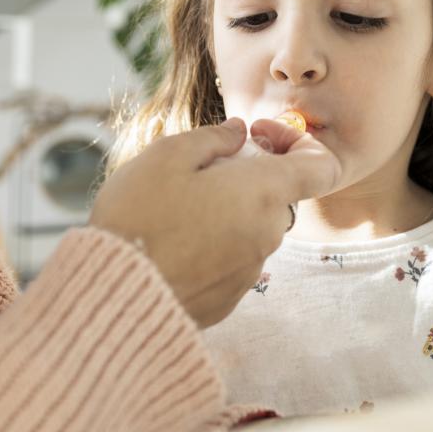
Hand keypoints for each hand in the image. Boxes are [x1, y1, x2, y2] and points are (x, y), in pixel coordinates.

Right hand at [89, 117, 341, 326]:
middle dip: (250, 175)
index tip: (257, 137)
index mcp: (263, 192)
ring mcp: (251, 271)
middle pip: (279, 195)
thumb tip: (238, 132)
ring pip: (254, 227)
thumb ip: (213, 138)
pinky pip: (234, 260)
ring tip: (178, 208)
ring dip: (229, 211)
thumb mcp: (167, 156)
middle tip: (201, 169)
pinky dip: (214, 245)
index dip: (299, 143)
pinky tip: (173, 242)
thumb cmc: (138, 217)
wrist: (110, 292)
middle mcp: (268, 234)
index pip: (322, 167)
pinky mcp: (229, 299)